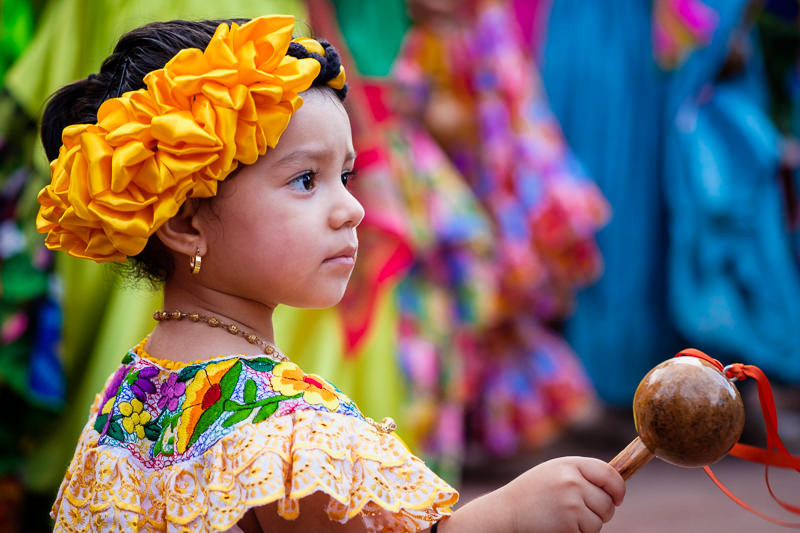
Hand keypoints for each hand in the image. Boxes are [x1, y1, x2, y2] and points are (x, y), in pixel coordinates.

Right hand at [500, 456, 624, 532]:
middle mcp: (572, 482)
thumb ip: (581, 474)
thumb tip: (616, 486)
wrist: (507, 513)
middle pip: (607, 503)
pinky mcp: (568, 525)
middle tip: (578, 511)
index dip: (618, 489)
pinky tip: (559, 526)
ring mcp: (571, 504)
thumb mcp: (555, 473)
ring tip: (563, 517)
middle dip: (601, 511)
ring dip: (587, 525)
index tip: (617, 498)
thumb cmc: (533, 493)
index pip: (610, 475)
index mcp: (570, 465)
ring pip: (599, 521)